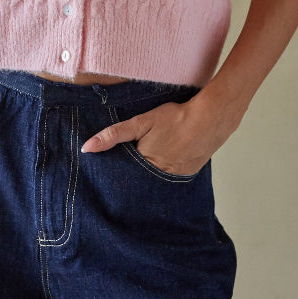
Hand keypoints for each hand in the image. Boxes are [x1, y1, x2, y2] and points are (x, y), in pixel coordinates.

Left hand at [80, 86, 240, 176]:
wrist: (210, 120)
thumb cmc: (174, 118)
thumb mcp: (141, 122)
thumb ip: (114, 135)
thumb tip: (87, 148)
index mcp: (144, 165)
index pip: (123, 174)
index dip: (115, 170)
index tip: (106, 170)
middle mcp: (158, 177)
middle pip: (138, 180)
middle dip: (131, 176)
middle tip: (129, 164)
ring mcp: (174, 178)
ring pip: (154, 180)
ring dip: (148, 176)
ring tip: (149, 161)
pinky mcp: (187, 175)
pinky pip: (169, 178)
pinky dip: (164, 172)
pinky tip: (165, 160)